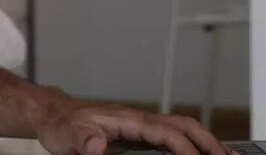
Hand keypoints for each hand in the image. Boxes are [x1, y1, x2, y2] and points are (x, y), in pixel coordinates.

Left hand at [37, 101, 232, 154]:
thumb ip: (84, 141)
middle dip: (209, 141)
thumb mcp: (69, 136)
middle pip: (184, 125)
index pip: (165, 132)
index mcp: (128, 119)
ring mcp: (142, 126)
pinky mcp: (141, 135)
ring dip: (206, 142)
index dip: (184, 148)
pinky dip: (191, 145)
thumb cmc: (65, 125)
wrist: (57, 116)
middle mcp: (140, 120)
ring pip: (183, 129)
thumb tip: (97, 148)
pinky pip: (173, 137)